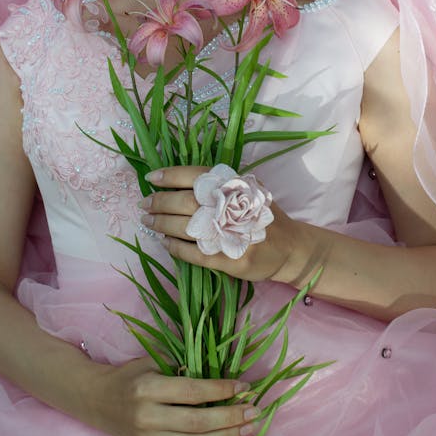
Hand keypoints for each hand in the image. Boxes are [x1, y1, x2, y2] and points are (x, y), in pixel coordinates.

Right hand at [93, 356, 258, 435]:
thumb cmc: (130, 376)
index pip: (192, 392)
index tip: (244, 386)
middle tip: (255, 411)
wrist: (96, 399)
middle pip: (197, 421)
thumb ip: (181, 367)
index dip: (220, 390)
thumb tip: (221, 375)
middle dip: (230, 416)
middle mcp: (148, 417)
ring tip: (249, 429)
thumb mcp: (151, 361)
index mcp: (148, 389)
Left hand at [140, 165, 301, 282]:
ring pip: (186, 228)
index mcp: (236, 187)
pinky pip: (195, 254)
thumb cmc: (262, 216)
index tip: (151, 177)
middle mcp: (233, 208)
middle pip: (186, 202)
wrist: (290, 248)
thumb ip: (220, 187)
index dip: (171, 175)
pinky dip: (176, 248)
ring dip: (162, 225)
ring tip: (149, 223)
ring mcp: (232, 235)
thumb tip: (176, 184)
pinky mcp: (231, 260)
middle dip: (160, 202)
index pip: (197, 175)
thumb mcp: (248, 191)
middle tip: (144, 205)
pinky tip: (166, 243)